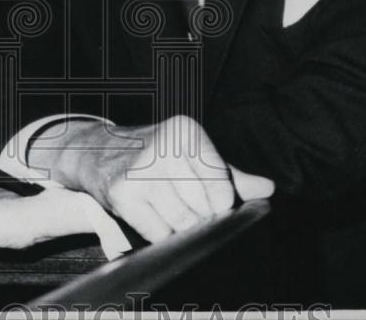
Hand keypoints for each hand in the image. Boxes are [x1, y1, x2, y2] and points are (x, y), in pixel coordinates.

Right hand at [48, 114, 270, 241]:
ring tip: (169, 209)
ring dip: (181, 227)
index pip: (221, 184)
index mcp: (185, 131)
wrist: (98, 153)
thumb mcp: (193, 156)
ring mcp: (140, 171)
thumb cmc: (155, 156)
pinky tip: (152, 215)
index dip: (221, 202)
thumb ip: (230, 175)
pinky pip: (159, 233)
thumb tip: (267, 189)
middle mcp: (163, 147)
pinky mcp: (122, 195)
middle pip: (204, 208)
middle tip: (185, 205)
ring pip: (182, 223)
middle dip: (201, 216)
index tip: (215, 203)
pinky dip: (161, 234)